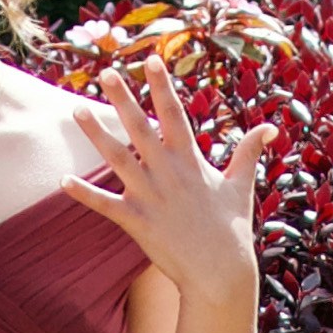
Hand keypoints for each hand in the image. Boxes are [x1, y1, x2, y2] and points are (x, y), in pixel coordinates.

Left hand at [66, 56, 259, 304]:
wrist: (220, 271)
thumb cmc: (232, 228)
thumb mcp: (241, 185)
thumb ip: (249, 151)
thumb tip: (270, 127)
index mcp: (191, 160)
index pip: (175, 114)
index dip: (162, 86)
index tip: (151, 60)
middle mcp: (167, 172)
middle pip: (140, 128)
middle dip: (123, 98)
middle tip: (106, 72)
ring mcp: (149, 196)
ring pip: (117, 158)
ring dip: (96, 134)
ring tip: (77, 110)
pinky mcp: (136, 221)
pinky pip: (104, 204)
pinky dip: (83, 193)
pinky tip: (63, 179)